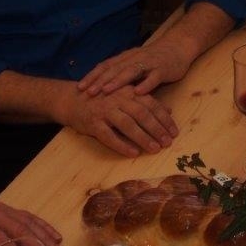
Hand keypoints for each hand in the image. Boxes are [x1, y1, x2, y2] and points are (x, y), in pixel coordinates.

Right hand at [63, 84, 179, 156]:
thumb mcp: (126, 96)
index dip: (164, 119)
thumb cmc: (103, 99)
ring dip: (143, 138)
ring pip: (128, 124)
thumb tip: (169, 110)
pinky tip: (132, 153)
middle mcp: (118, 99)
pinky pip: (109, 135)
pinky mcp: (93, 123)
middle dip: (157, 129)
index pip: (151, 104)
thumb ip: (147, 102)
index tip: (174, 132)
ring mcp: (105, 111)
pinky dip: (121, 145)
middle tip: (168, 142)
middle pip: (142, 114)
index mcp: (128, 91)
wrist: (71, 99)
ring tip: (155, 149)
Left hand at [77, 42, 193, 96]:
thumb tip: (101, 88)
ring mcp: (149, 63)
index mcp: (126, 58)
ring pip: (131, 71)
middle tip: (88, 92)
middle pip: (115, 69)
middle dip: (100, 81)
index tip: (80, 87)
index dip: (93, 76)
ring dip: (118, 81)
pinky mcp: (163, 69)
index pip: (106, 66)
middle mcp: (134, 59)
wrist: (178, 46)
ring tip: (106, 91)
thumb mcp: (135, 63)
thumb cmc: (154, 59)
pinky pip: (153, 77)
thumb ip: (121, 73)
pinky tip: (138, 93)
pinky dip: (146, 85)